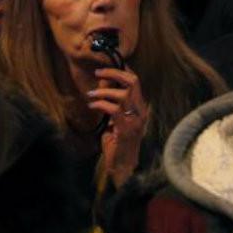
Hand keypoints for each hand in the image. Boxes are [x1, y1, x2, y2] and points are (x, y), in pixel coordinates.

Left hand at [88, 67, 149, 187]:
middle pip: (132, 82)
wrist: (122, 165)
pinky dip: (100, 104)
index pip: (135, 82)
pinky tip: (92, 105)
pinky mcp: (125, 129)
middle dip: (114, 73)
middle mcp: (141, 112)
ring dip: (102, 92)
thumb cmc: (117, 143)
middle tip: (98, 71)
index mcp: (140, 108)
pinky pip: (112, 109)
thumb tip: (102, 84)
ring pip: (121, 95)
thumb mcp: (115, 119)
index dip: (121, 71)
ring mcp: (135, 121)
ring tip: (91, 94)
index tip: (106, 67)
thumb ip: (112, 103)